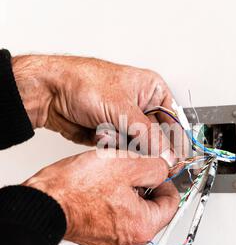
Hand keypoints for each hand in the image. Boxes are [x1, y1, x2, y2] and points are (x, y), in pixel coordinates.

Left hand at [12, 55, 178, 164]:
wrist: (50, 94)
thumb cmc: (83, 82)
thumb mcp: (122, 108)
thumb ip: (148, 135)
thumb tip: (167, 155)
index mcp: (152, 91)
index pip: (173, 121)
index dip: (175, 142)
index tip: (174, 161)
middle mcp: (142, 107)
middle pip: (157, 137)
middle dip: (145, 145)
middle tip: (135, 147)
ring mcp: (127, 122)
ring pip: (140, 147)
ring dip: (125, 144)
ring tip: (107, 130)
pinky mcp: (114, 135)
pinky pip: (123, 151)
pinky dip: (113, 147)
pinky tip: (99, 133)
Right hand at [22, 150, 179, 244]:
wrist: (42, 204)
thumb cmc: (76, 189)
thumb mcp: (125, 165)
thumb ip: (155, 167)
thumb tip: (164, 169)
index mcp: (143, 226)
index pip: (172, 201)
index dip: (165, 179)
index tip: (155, 168)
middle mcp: (131, 239)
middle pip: (152, 205)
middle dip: (143, 183)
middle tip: (128, 168)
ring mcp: (114, 239)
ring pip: (133, 207)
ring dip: (127, 188)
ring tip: (110, 175)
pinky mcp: (101, 235)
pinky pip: (117, 213)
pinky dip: (114, 198)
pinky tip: (100, 185)